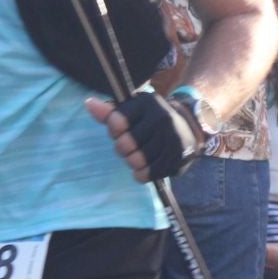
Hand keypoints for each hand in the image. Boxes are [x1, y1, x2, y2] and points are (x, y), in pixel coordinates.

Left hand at [85, 93, 204, 182]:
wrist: (189, 129)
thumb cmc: (152, 120)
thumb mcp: (133, 110)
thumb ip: (110, 111)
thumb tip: (88, 104)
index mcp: (148, 103)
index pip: (116, 123)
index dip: (115, 130)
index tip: (123, 129)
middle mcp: (162, 119)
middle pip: (124, 145)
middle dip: (123, 149)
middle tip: (132, 145)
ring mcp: (172, 140)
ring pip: (135, 161)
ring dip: (132, 162)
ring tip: (139, 155)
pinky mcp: (177, 159)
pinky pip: (146, 175)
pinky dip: (141, 174)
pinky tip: (146, 166)